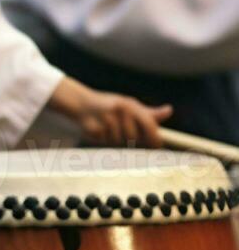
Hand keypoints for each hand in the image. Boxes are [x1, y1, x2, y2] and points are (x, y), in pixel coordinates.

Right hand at [48, 77, 168, 147]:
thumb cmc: (110, 105)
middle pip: (134, 137)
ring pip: (118, 141)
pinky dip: (103, 138)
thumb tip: (169, 110)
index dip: (155, 137)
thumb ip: (148, 113)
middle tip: (122, 130)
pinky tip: (98, 128)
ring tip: (108, 127)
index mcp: (129, 105)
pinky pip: (105, 141)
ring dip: (114, 138)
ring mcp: (105, 120)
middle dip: (130, 138)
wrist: (80, 102)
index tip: (157, 146)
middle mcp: (118, 111)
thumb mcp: (129, 105)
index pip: (148, 125)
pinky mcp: (94, 129)